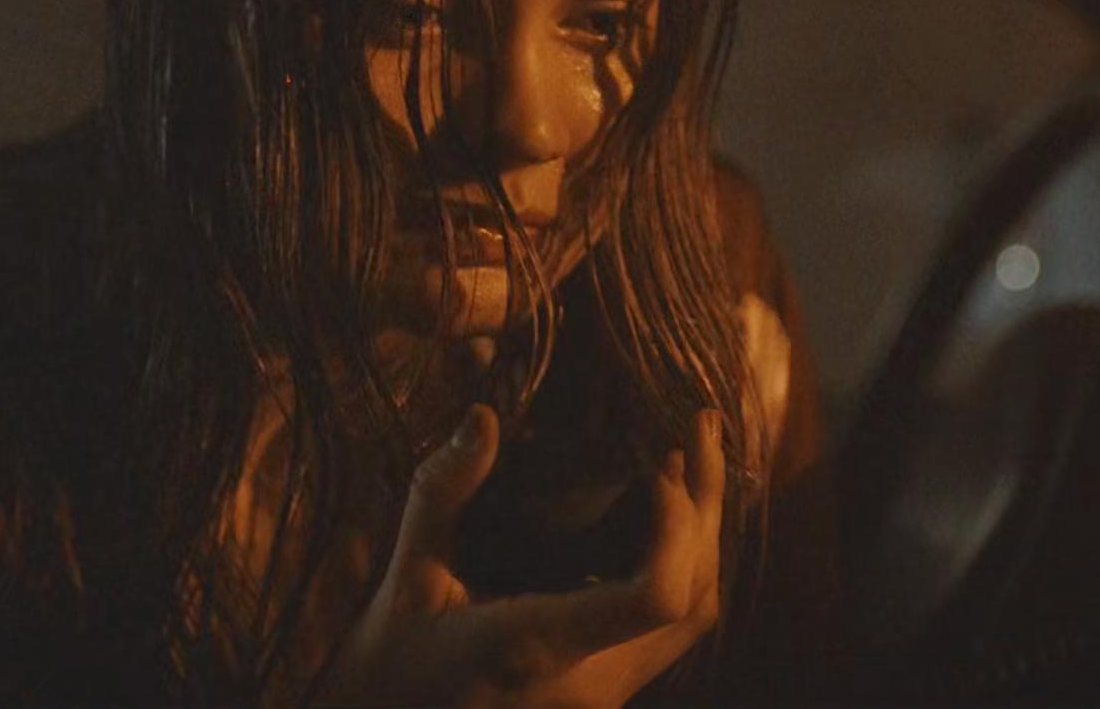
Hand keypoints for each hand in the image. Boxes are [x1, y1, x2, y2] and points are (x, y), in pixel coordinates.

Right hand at [317, 404, 725, 707]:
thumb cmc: (392, 657)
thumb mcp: (405, 574)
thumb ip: (441, 493)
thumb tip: (482, 417)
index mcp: (538, 645)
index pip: (655, 597)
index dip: (677, 526)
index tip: (660, 465)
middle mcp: (589, 683)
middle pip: (695, 599)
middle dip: (706, 507)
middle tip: (700, 427)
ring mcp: (605, 696)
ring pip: (694, 617)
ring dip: (702, 536)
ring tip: (693, 459)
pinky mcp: (607, 692)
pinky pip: (671, 629)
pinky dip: (682, 565)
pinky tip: (663, 514)